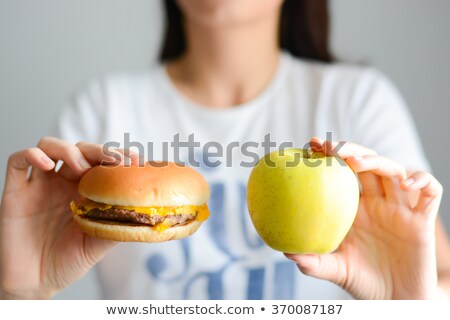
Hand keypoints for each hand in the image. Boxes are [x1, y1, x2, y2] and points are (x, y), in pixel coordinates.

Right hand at [0, 137, 136, 298]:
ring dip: (68, 150)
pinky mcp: (16, 191)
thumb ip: (117, 224)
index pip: (103, 162)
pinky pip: (18, 160)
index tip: (136, 159)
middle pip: (80, 149)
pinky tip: (47, 165)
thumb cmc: (68, 262)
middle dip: (99, 150)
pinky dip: (32, 154)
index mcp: (86, 190)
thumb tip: (144, 213)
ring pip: (50, 146)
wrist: (35, 283)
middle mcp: (64, 182)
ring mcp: (40, 184)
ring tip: (80, 168)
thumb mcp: (98, 243)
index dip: (118, 156)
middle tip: (114, 161)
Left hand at [285, 138, 442, 298]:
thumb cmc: (362, 282)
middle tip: (329, 147)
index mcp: (354, 208)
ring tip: (357, 162)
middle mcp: (377, 203)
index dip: (330, 156)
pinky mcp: (422, 219)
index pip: (342, 173)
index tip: (310, 145)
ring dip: (378, 161)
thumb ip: (314, 262)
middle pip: (367, 163)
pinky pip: (430, 192)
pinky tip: (407, 183)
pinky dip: (423, 180)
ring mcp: (400, 208)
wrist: (394, 301)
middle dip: (350, 149)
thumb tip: (287, 252)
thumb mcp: (335, 270)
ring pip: (394, 170)